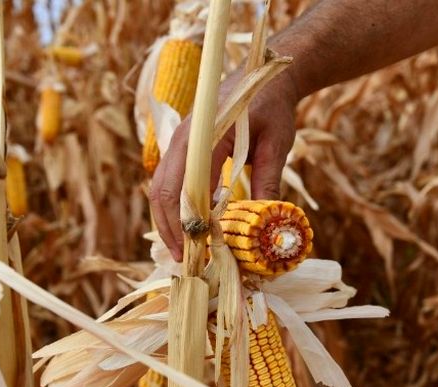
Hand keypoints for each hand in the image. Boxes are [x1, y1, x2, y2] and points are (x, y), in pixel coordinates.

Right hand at [148, 71, 300, 261]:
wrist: (264, 76)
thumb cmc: (272, 106)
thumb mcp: (276, 143)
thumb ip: (267, 179)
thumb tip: (265, 220)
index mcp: (203, 136)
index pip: (183, 187)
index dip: (185, 223)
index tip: (195, 250)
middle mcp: (183, 140)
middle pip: (162, 191)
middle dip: (169, 228)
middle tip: (184, 259)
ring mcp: (180, 143)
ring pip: (161, 188)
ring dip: (169, 220)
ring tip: (185, 249)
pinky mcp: (185, 149)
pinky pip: (171, 181)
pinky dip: (176, 206)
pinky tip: (191, 227)